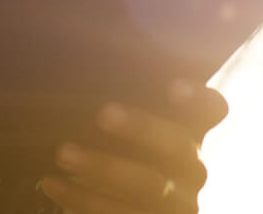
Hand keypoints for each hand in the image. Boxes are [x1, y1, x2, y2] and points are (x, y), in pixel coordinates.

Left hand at [39, 81, 228, 212]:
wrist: (120, 204)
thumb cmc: (116, 151)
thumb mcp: (124, 128)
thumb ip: (120, 101)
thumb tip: (74, 64)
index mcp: (188, 133)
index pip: (210, 109)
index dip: (198, 98)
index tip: (173, 86)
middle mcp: (191, 168)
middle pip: (178, 145)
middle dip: (142, 128)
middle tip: (103, 114)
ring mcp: (178, 202)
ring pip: (148, 185)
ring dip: (103, 168)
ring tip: (62, 154)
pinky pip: (120, 213)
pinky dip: (82, 198)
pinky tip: (52, 183)